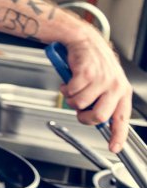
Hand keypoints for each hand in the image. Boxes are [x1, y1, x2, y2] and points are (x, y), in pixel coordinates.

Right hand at [60, 34, 131, 151]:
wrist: (84, 40)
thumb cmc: (93, 62)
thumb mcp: (105, 83)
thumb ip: (104, 102)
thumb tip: (98, 121)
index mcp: (122, 91)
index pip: (122, 119)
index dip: (117, 136)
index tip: (114, 147)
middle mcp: (114, 86)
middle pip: (99, 116)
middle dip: (84, 117)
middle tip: (78, 111)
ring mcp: (101, 79)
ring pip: (80, 104)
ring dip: (71, 99)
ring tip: (73, 89)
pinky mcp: (86, 73)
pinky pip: (71, 92)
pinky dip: (65, 88)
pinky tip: (68, 81)